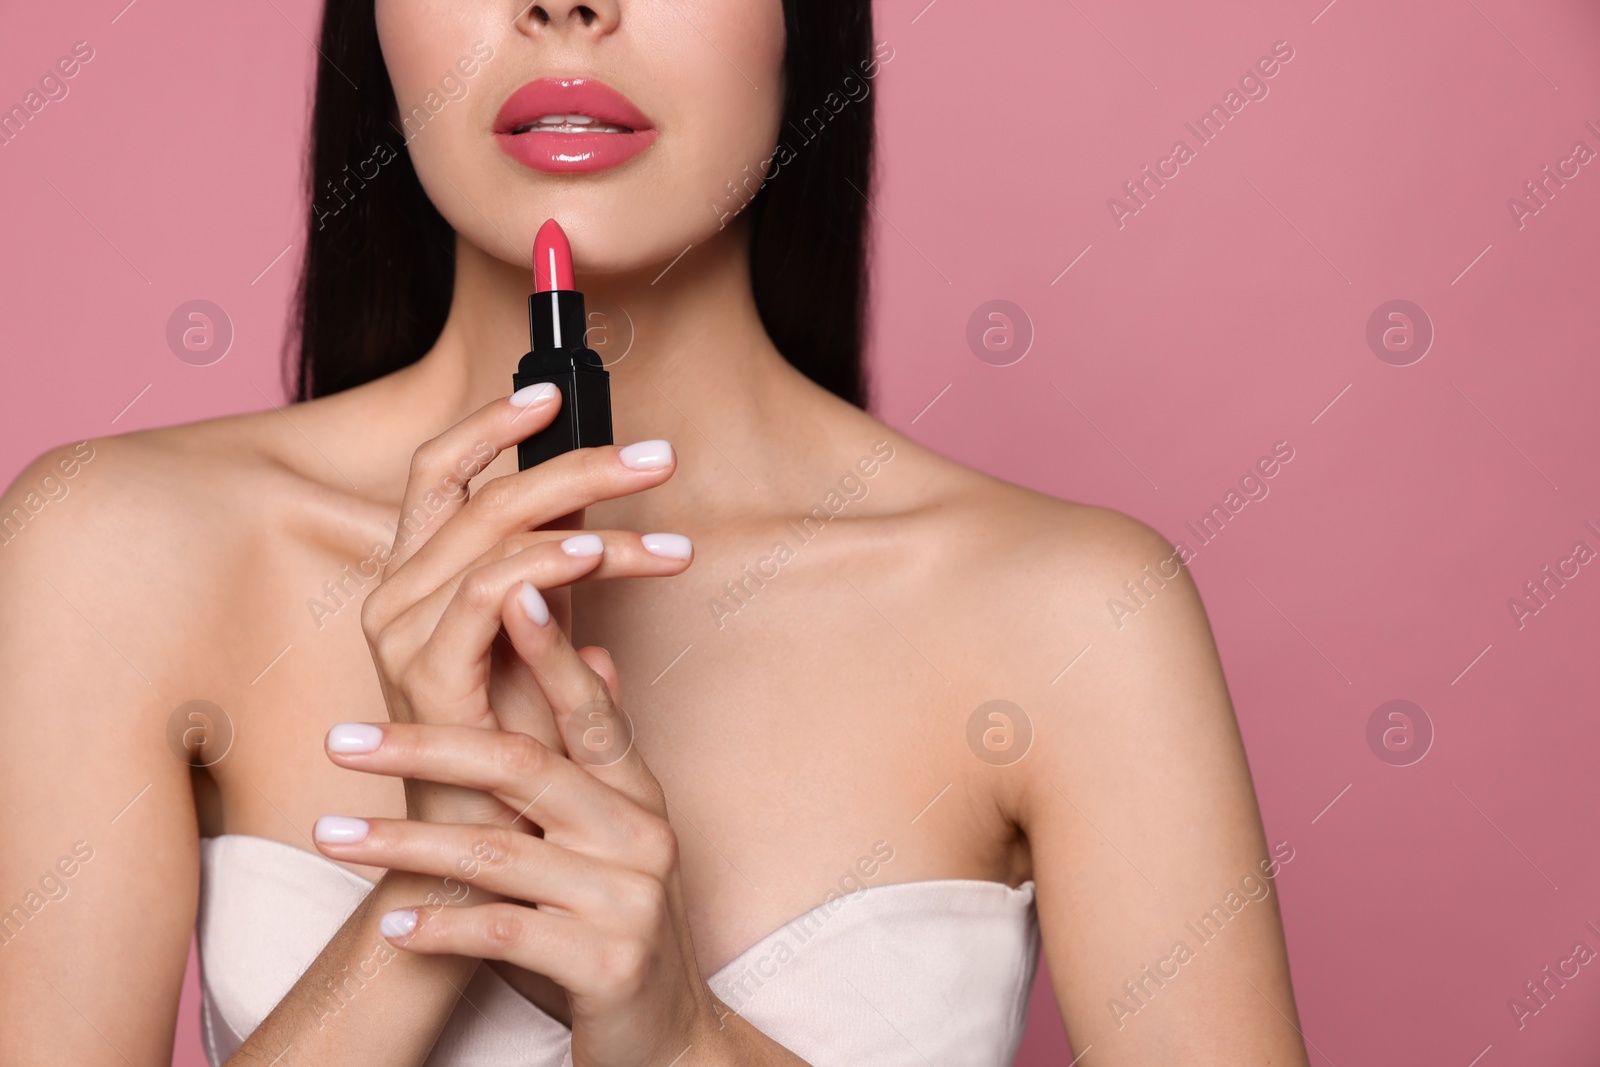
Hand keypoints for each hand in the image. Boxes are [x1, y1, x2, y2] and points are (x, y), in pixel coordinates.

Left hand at [318, 594, 733, 1066]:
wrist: (667, 1037)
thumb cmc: (619, 923)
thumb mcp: (618, 830)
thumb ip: (601, 744)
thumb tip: (592, 646)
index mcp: (637, 794)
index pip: (589, 708)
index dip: (547, 649)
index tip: (497, 591)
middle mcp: (641, 834)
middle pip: (527, 769)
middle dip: (426, 749)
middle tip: (341, 741)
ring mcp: (627, 900)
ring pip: (500, 854)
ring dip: (405, 845)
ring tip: (330, 837)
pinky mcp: (607, 964)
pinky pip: (503, 934)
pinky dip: (440, 928)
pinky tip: (390, 925)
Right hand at [356, 384, 686, 824]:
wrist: (489, 853)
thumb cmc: (519, 751)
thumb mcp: (545, 646)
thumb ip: (559, 582)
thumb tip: (602, 530)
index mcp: (419, 577)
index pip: (442, 473)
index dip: (492, 424)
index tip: (556, 393)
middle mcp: (398, 593)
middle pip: (484, 490)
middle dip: (579, 463)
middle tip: (660, 459)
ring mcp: (403, 631)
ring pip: (499, 534)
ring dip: (594, 519)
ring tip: (672, 545)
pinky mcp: (424, 672)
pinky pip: (491, 591)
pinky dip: (554, 564)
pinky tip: (609, 558)